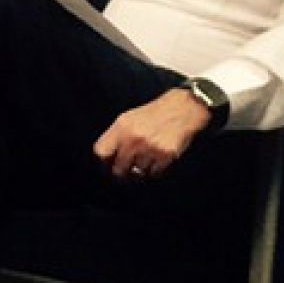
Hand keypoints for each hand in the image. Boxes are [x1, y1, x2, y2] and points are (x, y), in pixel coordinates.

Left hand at [93, 88, 210, 179]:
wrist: (182, 109)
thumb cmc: (156, 112)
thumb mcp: (130, 117)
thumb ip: (118, 134)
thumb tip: (107, 155)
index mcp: (122, 126)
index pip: (101, 152)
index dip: (104, 160)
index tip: (108, 163)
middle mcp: (133, 138)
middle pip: (118, 169)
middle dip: (122, 169)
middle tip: (127, 167)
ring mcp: (149, 148)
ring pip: (137, 173)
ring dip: (141, 168)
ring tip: (146, 157)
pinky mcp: (164, 156)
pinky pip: (153, 173)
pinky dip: (155, 169)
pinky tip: (157, 158)